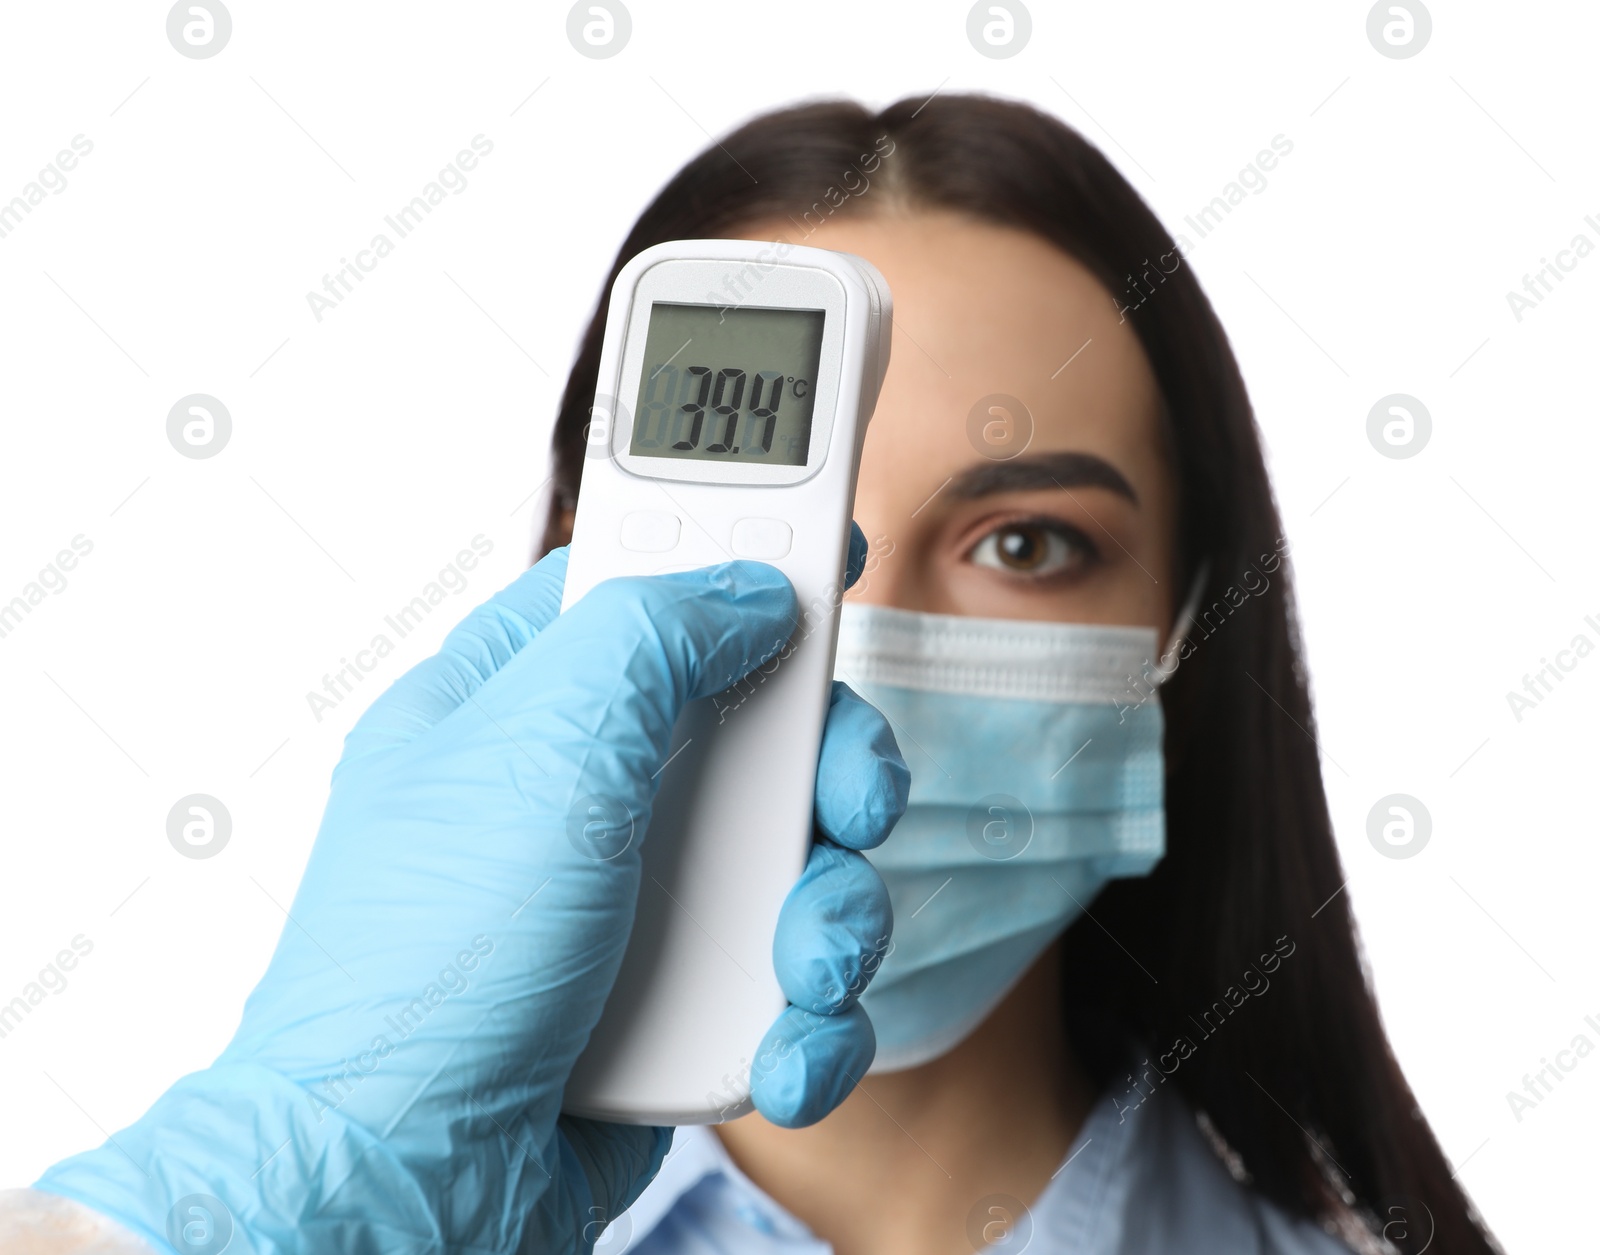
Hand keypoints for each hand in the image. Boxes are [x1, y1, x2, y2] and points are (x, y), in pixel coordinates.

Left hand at [34, 536, 905, 1253]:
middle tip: (854, 799)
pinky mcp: (678, 1003)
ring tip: (804, 967)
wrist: (403, 1187)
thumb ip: (654, 634)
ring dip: (832, 912)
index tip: (825, 543)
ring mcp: (635, 903)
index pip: (642, 590)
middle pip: (757, 723)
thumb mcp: (541, 747)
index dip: (737, 560)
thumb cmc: (428, 968)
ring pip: (795, 857)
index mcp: (523, 706)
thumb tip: (748, 592)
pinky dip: (806, 1016)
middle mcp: (585, 796)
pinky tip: (782, 1048)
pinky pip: (786, 978)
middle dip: (827, 765)